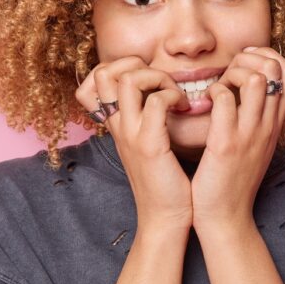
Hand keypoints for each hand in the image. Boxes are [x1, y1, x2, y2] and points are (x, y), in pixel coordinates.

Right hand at [75, 56, 193, 233]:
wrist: (165, 219)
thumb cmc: (165, 185)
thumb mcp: (150, 147)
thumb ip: (149, 122)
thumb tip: (164, 96)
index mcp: (117, 125)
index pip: (99, 79)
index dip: (123, 67)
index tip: (152, 81)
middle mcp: (118, 126)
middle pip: (105, 72)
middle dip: (136, 64)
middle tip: (162, 83)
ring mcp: (130, 135)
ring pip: (127, 80)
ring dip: (157, 77)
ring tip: (175, 95)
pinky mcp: (149, 145)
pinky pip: (155, 102)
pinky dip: (174, 96)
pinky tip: (185, 109)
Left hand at [191, 46, 284, 235]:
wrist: (225, 218)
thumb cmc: (233, 181)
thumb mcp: (254, 147)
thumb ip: (255, 120)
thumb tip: (246, 94)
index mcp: (275, 126)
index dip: (268, 58)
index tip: (244, 65)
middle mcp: (268, 126)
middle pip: (277, 69)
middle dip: (250, 59)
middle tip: (228, 74)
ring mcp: (250, 134)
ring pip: (255, 79)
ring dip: (232, 73)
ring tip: (217, 89)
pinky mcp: (226, 144)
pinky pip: (223, 99)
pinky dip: (211, 93)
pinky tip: (202, 106)